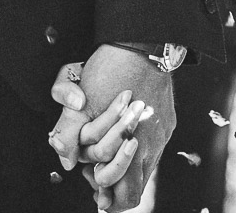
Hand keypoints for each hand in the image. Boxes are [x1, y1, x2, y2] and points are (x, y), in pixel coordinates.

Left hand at [48, 45, 174, 210]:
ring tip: (103, 154)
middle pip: (135, 186)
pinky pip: (153, 146)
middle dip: (112, 183)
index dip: (107, 196)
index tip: (93, 190)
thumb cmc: (111, 68)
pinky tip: (121, 134)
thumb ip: (71, 133)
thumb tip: (66, 161)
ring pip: (144, 166)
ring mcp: (164, 131)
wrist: (143, 39)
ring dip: (123, 164)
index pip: (126, 193)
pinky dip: (135, 147)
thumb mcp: (82, 101)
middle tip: (95, 176)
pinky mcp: (168, 119)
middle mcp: (154, 144)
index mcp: (134, 144)